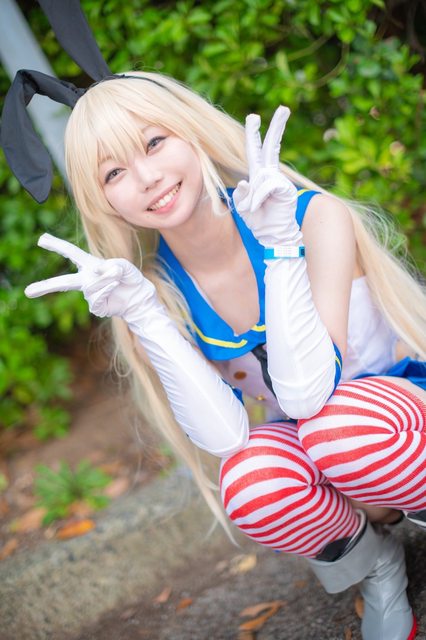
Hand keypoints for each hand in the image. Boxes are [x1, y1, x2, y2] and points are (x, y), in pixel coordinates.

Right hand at [25, 233, 156, 320]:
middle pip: (63, 282)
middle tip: (28, 292)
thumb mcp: (124, 266)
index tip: (41, 240)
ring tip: (117, 278)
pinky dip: (107, 288)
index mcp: (90, 265)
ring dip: (106, 279)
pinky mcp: (96, 307)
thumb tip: (96, 271)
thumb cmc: (130, 279)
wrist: (140, 298)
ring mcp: (90, 295)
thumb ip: (112, 264)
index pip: (71, 253)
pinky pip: (96, 296)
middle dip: (46, 286)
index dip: (56, 245)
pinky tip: (114, 287)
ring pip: (90, 285)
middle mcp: (86, 279)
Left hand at [232, 106, 298, 246]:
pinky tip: (258, 208)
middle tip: (284, 108)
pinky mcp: (286, 189)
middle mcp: (271, 175)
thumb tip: (246, 181)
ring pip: (260, 178)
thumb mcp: (243, 206)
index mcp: (260, 176)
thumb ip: (241, 193)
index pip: (256, 151)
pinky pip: (266, 187)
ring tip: (253, 210)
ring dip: (252, 196)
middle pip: (272, 146)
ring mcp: (280, 181)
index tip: (254, 117)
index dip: (254, 134)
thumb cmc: (259, 222)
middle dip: (277, 127)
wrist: (274, 237)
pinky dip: (258, 198)